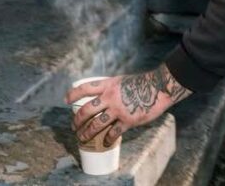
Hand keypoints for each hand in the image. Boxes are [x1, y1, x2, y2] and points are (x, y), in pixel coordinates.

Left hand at [65, 64, 191, 145]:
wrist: (159, 87)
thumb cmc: (143, 83)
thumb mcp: (122, 80)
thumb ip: (112, 88)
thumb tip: (103, 96)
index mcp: (108, 85)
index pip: (85, 89)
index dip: (73, 94)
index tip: (66, 100)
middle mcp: (110, 97)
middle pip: (87, 110)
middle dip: (77, 120)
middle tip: (74, 126)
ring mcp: (118, 110)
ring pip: (96, 124)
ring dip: (87, 133)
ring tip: (82, 137)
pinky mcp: (128, 120)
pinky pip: (114, 132)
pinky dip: (108, 139)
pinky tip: (106, 143)